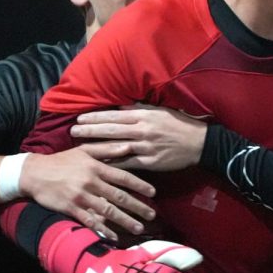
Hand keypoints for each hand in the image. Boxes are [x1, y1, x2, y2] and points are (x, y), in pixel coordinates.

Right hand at [20, 148, 155, 238]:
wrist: (34, 173)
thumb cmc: (62, 161)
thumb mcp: (84, 150)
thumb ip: (107, 149)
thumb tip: (128, 146)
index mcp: (96, 167)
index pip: (123, 177)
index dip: (140, 185)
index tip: (153, 193)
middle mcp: (91, 182)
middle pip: (119, 196)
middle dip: (138, 207)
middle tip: (152, 215)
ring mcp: (81, 196)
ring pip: (107, 210)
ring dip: (125, 220)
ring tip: (139, 228)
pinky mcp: (70, 208)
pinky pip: (89, 221)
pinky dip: (102, 229)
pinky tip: (113, 236)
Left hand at [71, 103, 206, 171]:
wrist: (200, 143)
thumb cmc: (180, 124)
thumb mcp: (161, 111)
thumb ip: (140, 109)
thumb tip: (121, 108)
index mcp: (145, 116)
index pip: (114, 116)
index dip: (96, 117)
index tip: (80, 118)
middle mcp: (143, 130)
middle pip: (111, 130)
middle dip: (90, 130)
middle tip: (72, 131)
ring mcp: (146, 147)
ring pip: (116, 147)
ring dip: (97, 148)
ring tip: (81, 148)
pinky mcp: (150, 162)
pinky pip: (127, 164)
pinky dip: (113, 164)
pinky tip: (100, 165)